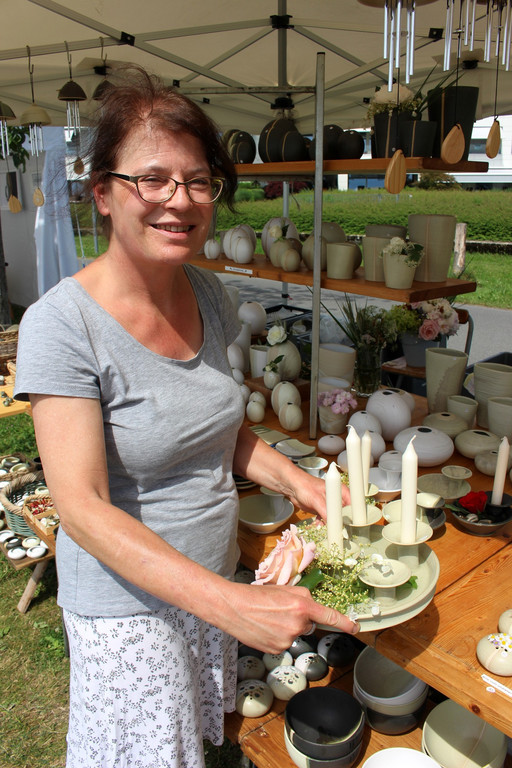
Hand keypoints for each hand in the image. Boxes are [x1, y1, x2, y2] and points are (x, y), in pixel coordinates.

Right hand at [225, 582, 358, 653]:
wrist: (233, 607)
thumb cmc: (255, 595)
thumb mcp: (283, 589)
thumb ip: (302, 597)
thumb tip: (311, 606)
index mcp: (302, 605)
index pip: (329, 616)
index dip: (345, 623)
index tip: (355, 627)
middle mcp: (298, 624)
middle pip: (308, 624)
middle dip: (299, 618)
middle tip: (279, 610)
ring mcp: (288, 639)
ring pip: (295, 634)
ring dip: (286, 628)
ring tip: (268, 618)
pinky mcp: (277, 649)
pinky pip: (283, 643)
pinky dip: (276, 637)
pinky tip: (264, 628)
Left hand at [287, 473, 350, 522]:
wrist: (292, 487)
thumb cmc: (305, 487)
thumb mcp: (317, 500)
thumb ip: (326, 512)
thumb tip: (334, 526)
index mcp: (342, 491)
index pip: (354, 506)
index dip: (354, 517)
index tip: (351, 527)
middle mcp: (339, 498)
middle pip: (346, 514)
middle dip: (342, 523)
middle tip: (339, 532)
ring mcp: (331, 504)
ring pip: (337, 518)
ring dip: (332, 524)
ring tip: (326, 528)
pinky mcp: (324, 510)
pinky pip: (328, 519)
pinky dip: (324, 523)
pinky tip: (318, 524)